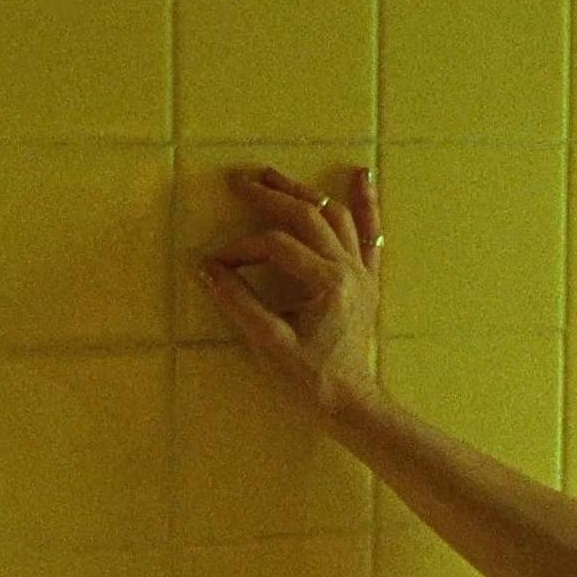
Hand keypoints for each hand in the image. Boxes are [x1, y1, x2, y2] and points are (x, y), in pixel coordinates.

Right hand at [200, 165, 385, 423]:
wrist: (349, 401)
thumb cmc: (308, 378)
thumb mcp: (268, 343)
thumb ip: (239, 302)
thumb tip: (208, 268)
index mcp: (328, 283)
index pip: (277, 246)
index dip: (242, 248)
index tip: (214, 262)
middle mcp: (350, 269)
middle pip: (309, 216)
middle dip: (271, 196)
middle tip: (239, 181)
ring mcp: (362, 271)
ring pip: (337, 217)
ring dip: (306, 193)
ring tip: (276, 175)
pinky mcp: (368, 279)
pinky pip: (369, 233)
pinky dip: (365, 204)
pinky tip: (361, 176)